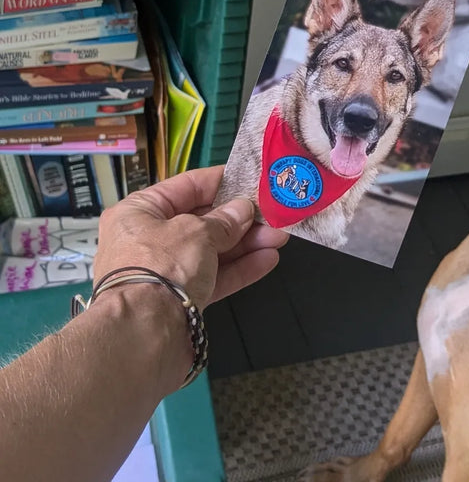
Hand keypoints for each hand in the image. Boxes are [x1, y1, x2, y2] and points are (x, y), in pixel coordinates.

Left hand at [93, 165, 287, 310]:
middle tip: (273, 212)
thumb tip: (243, 209)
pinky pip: (215, 277)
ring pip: (213, 250)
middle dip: (240, 218)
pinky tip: (268, 259)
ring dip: (246, 243)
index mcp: (140, 212)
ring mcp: (166, 272)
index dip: (221, 182)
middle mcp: (149, 239)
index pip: (187, 187)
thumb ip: (225, 219)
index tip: (251, 179)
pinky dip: (240, 268)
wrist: (143, 336)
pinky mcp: (182, 300)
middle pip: (203, 221)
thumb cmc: (162, 267)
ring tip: (280, 235)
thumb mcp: (198, 232)